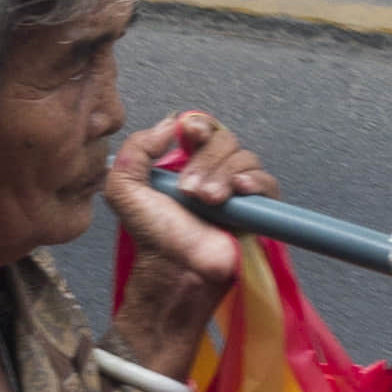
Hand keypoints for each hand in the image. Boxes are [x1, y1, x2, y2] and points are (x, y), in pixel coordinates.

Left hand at [105, 109, 275, 371]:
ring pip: (245, 159)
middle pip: (225, 140)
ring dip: (224, 175)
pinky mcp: (259, 208)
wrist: (176, 268)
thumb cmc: (152, 234)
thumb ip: (136, 148)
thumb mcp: (123, 188)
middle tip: (190, 190)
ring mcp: (237, 189)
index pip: (201, 128)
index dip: (199, 126)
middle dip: (207, 160)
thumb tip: (170, 124)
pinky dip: (255, 181)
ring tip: (207, 201)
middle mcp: (213, 171)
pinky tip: (239, 191)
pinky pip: (268, 182)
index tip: (190, 135)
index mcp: (184, 163)